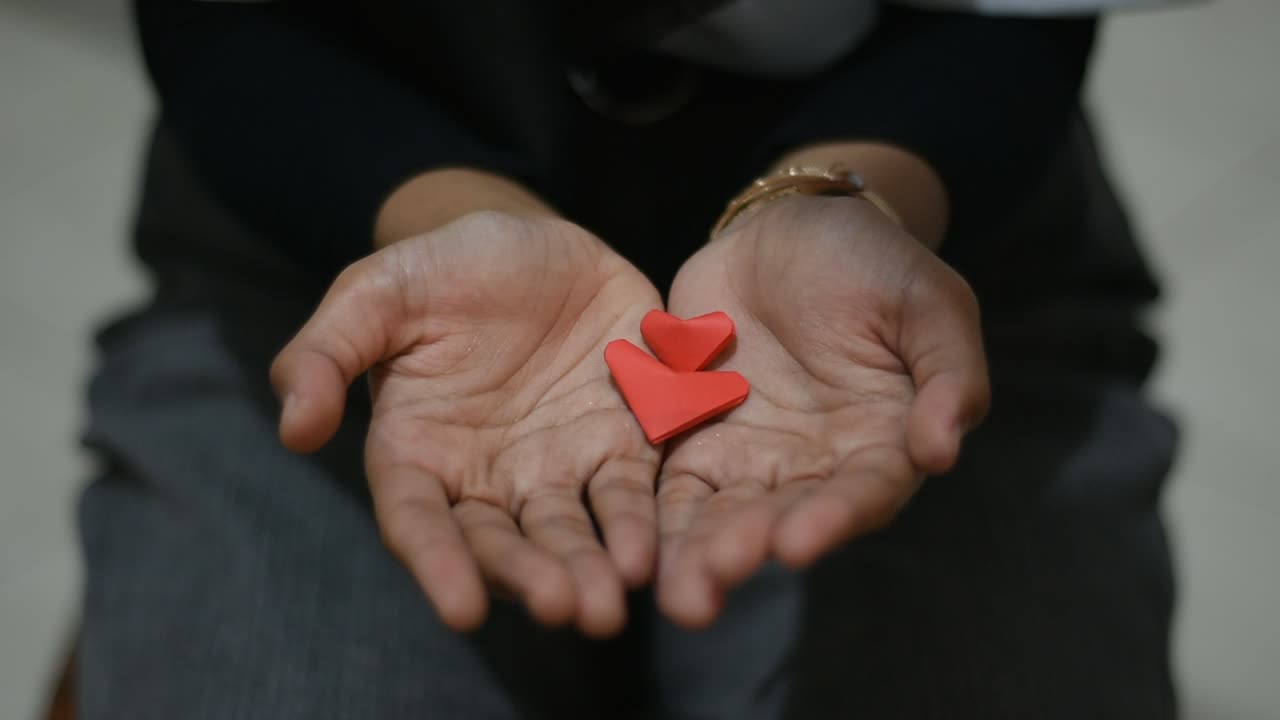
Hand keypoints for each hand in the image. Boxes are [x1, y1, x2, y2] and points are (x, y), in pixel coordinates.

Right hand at [271, 212, 662, 636]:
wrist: (529, 240)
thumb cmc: (440, 269)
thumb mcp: (376, 293)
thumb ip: (326, 354)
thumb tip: (294, 430)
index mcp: (419, 453)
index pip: (420, 520)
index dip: (438, 564)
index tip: (459, 608)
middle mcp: (489, 477)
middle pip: (506, 542)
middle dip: (533, 577)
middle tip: (565, 607)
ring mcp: (560, 465)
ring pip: (575, 529)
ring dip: (593, 567)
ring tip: (612, 599)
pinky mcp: (624, 440)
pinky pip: (636, 486)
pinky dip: (645, 519)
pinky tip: (658, 547)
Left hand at [656, 195, 989, 626]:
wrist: (791, 228)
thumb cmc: (875, 264)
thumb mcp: (928, 303)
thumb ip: (948, 372)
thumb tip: (942, 450)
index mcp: (882, 441)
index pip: (862, 492)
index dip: (831, 520)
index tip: (795, 544)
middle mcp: (816, 464)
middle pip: (781, 517)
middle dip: (746, 550)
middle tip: (710, 581)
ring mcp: (751, 454)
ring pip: (723, 513)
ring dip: (698, 553)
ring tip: (677, 593)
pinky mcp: (695, 435)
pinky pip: (673, 479)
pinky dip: (656, 513)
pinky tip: (634, 546)